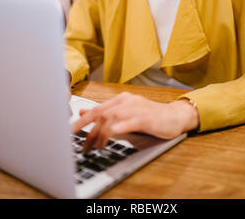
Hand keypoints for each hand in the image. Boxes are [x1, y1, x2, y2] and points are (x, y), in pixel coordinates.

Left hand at [71, 92, 198, 151]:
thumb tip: (83, 113)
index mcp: (121, 99)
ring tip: (96, 146)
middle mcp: (127, 101)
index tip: (69, 131)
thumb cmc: (150, 116)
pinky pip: (133, 120)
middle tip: (82, 145)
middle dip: (89, 129)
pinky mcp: (148, 117)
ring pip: (115, 117)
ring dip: (102, 132)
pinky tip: (114, 131)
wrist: (175, 116)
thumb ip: (105, 113)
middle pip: (103, 113)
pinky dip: (122, 125)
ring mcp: (138, 108)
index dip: (82, 120)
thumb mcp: (125, 114)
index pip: (97, 109)